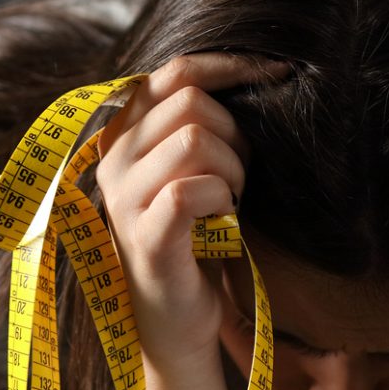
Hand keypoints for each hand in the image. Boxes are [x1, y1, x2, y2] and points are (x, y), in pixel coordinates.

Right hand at [92, 51, 291, 367]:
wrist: (177, 323)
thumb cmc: (195, 241)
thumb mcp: (191, 170)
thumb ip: (200, 124)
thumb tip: (258, 74)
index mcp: (123, 136)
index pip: (175, 72)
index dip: (229, 66)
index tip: (276, 73)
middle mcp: (112, 160)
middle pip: (190, 101)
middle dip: (234, 134)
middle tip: (241, 178)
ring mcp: (123, 199)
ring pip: (194, 139)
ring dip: (232, 170)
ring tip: (229, 204)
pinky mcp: (145, 237)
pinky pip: (190, 190)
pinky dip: (222, 200)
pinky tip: (222, 223)